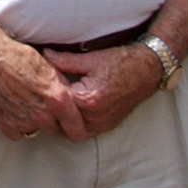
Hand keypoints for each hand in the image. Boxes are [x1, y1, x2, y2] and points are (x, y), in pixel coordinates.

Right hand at [0, 37, 88, 142]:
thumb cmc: (20, 58)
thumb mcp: (51, 68)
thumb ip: (64, 89)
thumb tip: (72, 100)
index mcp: (58, 102)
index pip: (77, 130)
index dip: (78, 129)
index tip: (75, 128)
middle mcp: (43, 116)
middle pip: (56, 130)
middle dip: (54, 121)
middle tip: (43, 104)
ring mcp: (25, 123)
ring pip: (37, 130)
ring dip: (35, 121)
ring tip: (26, 101)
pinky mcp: (7, 126)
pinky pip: (19, 133)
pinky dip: (17, 124)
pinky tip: (14, 107)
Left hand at [42, 43, 162, 135]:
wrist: (147, 70)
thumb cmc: (120, 62)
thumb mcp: (90, 59)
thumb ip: (63, 60)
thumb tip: (44, 56)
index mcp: (88, 100)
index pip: (57, 102)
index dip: (46, 92)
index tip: (40, 84)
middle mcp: (95, 117)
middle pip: (62, 121)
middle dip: (52, 111)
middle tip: (44, 98)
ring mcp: (102, 124)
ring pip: (72, 132)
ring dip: (62, 121)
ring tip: (55, 105)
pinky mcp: (107, 126)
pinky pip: (85, 132)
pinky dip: (75, 124)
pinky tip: (69, 111)